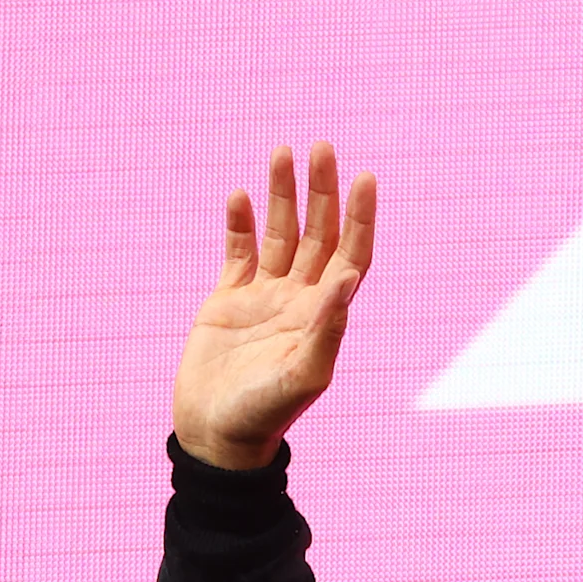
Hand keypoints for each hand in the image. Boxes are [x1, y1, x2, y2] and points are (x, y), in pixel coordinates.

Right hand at [175, 144, 374, 470]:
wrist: (217, 435)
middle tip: (322, 146)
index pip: (351, 255)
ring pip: (279, 235)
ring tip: (282, 152)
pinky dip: (240, 224)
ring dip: (282, 195)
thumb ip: (327, 328)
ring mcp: (264, 299)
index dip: (360, 218)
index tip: (365, 177)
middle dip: (321, 192)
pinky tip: (240, 196)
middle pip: (318, 235)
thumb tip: (347, 280)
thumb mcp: (303, 373)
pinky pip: (238, 253)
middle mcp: (301, 301)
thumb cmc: (264, 413)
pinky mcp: (228, 302)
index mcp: (326, 316)